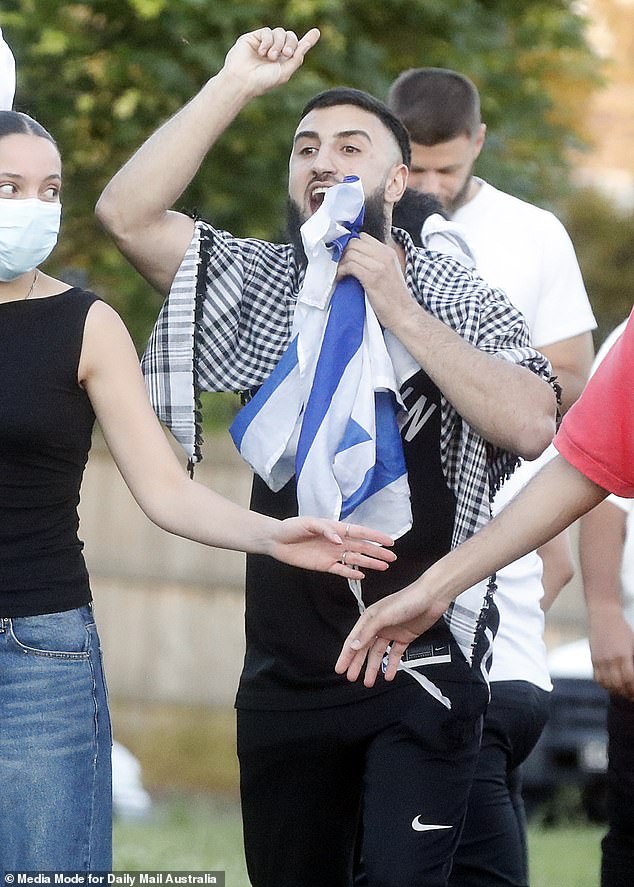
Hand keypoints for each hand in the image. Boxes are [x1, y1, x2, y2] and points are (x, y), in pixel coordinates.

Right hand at [223, 26, 319, 97]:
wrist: (242, 80)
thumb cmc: (263, 82)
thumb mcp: (284, 72)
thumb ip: (297, 58)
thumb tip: (307, 43)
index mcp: (283, 61)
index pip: (297, 47)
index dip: (306, 40)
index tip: (316, 32)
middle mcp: (275, 51)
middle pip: (291, 37)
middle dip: (291, 44)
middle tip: (286, 54)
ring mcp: (265, 43)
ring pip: (280, 33)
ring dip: (278, 44)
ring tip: (270, 57)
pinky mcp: (254, 37)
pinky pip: (267, 32)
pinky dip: (267, 41)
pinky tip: (262, 52)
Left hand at [270, 517, 395, 579]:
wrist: (277, 540)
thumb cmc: (291, 527)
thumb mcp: (308, 523)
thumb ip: (326, 530)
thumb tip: (340, 540)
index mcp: (336, 529)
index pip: (360, 533)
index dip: (376, 537)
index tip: (390, 541)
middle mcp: (338, 542)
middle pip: (362, 547)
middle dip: (378, 552)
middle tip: (393, 557)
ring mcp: (332, 554)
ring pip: (356, 559)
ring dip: (370, 563)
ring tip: (384, 567)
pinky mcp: (324, 565)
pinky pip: (341, 570)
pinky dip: (351, 574)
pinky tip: (362, 576)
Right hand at [334, 578, 450, 686]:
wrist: (432, 598)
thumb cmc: (408, 599)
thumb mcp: (383, 615)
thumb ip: (368, 631)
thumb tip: (353, 645)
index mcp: (370, 618)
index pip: (354, 639)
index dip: (346, 655)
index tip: (340, 668)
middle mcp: (379, 625)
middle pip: (364, 648)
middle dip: (357, 663)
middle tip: (351, 677)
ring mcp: (392, 632)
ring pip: (378, 653)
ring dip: (373, 667)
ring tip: (369, 681)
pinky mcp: (405, 637)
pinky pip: (395, 654)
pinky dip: (391, 665)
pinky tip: (389, 674)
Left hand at [336, 234, 412, 329]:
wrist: (403, 314)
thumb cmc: (394, 298)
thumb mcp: (389, 271)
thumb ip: (376, 261)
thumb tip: (355, 256)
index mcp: (388, 253)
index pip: (363, 237)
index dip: (351, 245)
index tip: (345, 256)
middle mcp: (385, 256)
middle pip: (355, 243)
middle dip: (343, 253)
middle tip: (340, 265)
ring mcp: (379, 266)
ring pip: (350, 253)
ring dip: (340, 263)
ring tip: (340, 273)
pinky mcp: (372, 278)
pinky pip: (350, 266)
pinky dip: (341, 271)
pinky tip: (341, 279)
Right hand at [589, 607, 633, 698]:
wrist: (603, 616)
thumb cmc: (621, 628)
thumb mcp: (633, 643)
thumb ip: (633, 659)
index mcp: (623, 655)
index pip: (630, 680)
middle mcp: (610, 659)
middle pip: (618, 685)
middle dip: (627, 693)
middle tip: (632, 695)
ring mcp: (600, 660)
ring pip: (607, 684)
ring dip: (615, 691)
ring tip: (622, 691)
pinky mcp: (593, 659)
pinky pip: (597, 678)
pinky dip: (604, 684)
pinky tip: (611, 684)